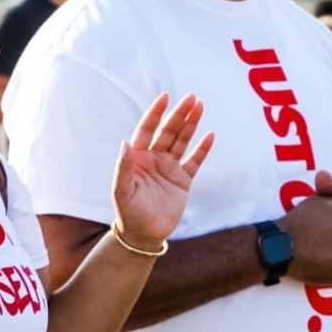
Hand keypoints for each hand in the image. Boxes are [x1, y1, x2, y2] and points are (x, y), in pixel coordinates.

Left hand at [112, 93, 214, 250]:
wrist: (144, 234)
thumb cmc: (128, 212)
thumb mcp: (122, 190)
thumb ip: (123, 167)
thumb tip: (124, 142)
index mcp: (137, 157)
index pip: (147, 129)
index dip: (155, 113)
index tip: (164, 97)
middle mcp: (154, 158)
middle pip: (168, 131)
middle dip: (179, 114)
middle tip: (191, 98)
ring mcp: (169, 168)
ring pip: (182, 141)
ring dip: (190, 124)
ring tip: (200, 106)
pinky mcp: (182, 180)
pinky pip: (194, 161)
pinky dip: (202, 149)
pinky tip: (210, 135)